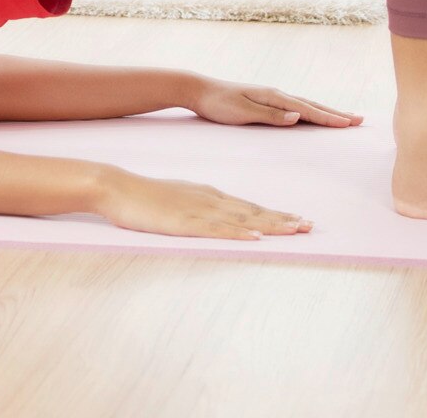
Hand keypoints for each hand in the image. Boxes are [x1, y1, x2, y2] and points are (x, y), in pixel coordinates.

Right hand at [91, 168, 310, 239]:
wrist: (117, 187)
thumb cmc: (144, 196)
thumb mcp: (178, 199)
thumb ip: (199, 206)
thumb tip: (218, 217)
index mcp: (209, 194)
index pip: (249, 207)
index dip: (274, 214)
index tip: (297, 219)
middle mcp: (210, 200)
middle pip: (253, 212)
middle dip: (282, 220)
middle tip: (309, 226)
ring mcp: (198, 211)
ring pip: (242, 220)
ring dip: (270, 226)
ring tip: (295, 229)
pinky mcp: (184, 223)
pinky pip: (216, 230)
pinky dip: (238, 235)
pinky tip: (255, 239)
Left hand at [187, 79, 362, 128]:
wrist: (199, 90)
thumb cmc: (219, 103)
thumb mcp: (243, 112)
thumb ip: (271, 116)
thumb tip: (298, 117)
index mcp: (274, 97)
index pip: (308, 109)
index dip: (329, 118)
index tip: (349, 123)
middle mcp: (277, 95)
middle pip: (313, 105)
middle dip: (336, 113)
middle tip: (359, 119)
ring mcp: (272, 97)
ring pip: (306, 105)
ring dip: (326, 111)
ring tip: (344, 116)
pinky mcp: (266, 102)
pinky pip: (296, 107)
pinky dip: (311, 111)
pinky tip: (314, 114)